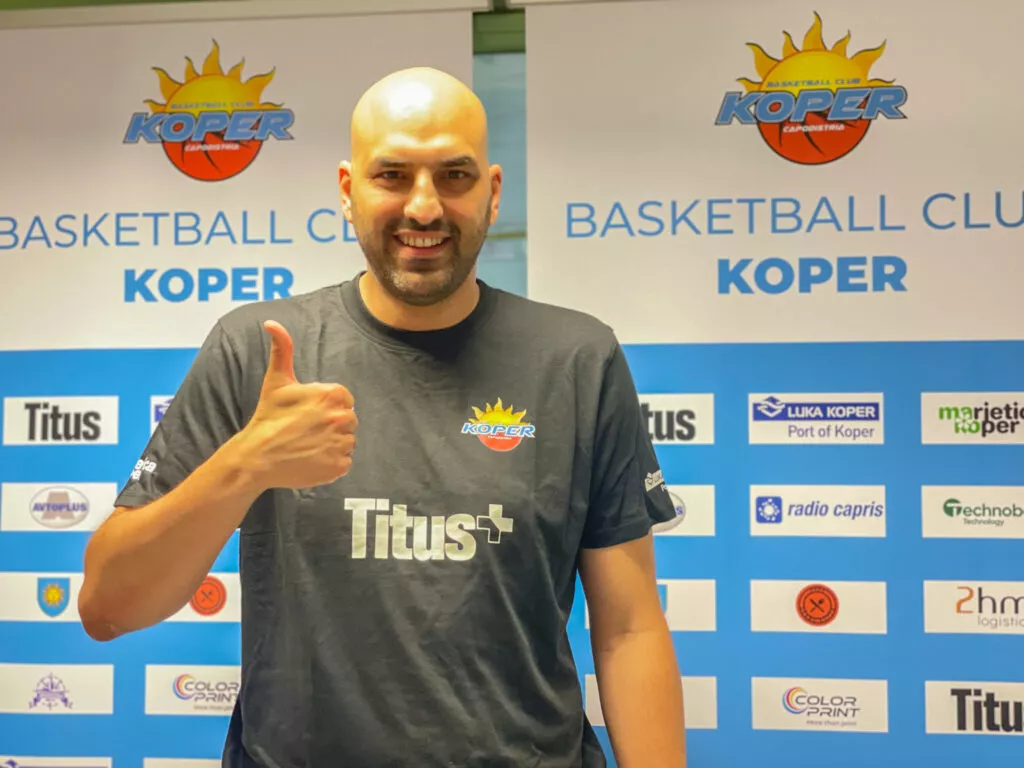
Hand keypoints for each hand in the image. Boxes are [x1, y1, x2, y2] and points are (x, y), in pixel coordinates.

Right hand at [239, 320, 357, 490]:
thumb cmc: (268, 417)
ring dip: (333, 443)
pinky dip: (332, 462)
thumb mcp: (276, 380)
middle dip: (332, 424)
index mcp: (332, 395)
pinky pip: (345, 461)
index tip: (309, 413)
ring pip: (347, 441)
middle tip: (307, 430)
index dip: (327, 406)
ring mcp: (342, 444)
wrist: (257, 456)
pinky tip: (312, 458)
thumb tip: (272, 323)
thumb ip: (282, 349)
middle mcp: (342, 418)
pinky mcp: (340, 467)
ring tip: (309, 444)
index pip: (344, 400)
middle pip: (348, 420)